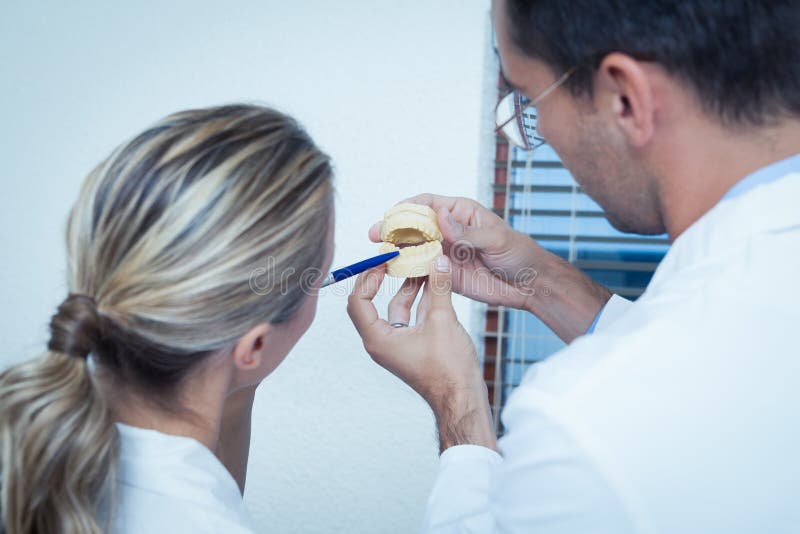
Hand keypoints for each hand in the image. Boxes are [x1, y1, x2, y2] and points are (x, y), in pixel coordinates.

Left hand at [347, 256, 496, 452]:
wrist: (464, 400)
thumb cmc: (448, 370)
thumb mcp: (443, 320)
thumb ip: (438, 287)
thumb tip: (438, 260)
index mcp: (378, 339)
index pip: (358, 300)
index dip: (367, 277)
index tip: (381, 260)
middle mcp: (382, 342)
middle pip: (374, 302)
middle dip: (386, 279)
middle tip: (395, 258)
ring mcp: (398, 345)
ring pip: (397, 308)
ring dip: (408, 286)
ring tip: (420, 264)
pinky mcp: (413, 347)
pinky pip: (411, 318)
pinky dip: (420, 300)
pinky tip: (434, 282)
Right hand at [369, 194, 541, 309]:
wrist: (529, 284)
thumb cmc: (518, 254)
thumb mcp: (496, 239)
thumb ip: (467, 231)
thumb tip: (441, 217)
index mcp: (460, 212)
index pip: (427, 204)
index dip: (407, 208)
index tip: (392, 215)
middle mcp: (448, 230)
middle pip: (414, 226)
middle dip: (394, 229)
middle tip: (376, 235)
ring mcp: (444, 252)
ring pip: (413, 248)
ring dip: (396, 251)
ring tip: (381, 256)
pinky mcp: (444, 274)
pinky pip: (421, 271)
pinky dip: (407, 272)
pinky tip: (394, 274)